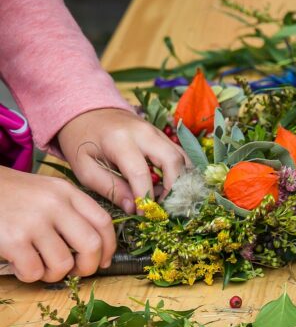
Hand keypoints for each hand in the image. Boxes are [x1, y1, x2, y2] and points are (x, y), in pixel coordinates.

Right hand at [0, 166, 115, 281]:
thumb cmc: (11, 195)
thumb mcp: (47, 191)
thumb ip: (72, 211)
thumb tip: (98, 248)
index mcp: (67, 192)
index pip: (103, 222)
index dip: (110, 247)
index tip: (105, 261)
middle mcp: (55, 204)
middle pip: (91, 245)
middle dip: (89, 266)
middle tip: (77, 272)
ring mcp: (34, 222)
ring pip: (63, 263)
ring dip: (54, 274)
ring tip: (40, 266)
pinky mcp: (14, 240)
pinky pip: (35, 272)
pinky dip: (29, 276)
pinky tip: (20, 265)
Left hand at [57, 109, 188, 212]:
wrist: (87, 112)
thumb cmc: (82, 141)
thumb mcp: (85, 169)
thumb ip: (110, 188)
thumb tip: (132, 207)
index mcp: (119, 140)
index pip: (140, 173)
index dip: (145, 197)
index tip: (143, 214)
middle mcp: (144, 133)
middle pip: (172, 161)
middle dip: (173, 188)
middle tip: (163, 207)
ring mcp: (156, 132)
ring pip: (182, 157)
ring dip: (180, 181)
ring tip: (167, 198)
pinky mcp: (162, 135)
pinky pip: (180, 154)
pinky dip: (181, 172)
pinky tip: (170, 187)